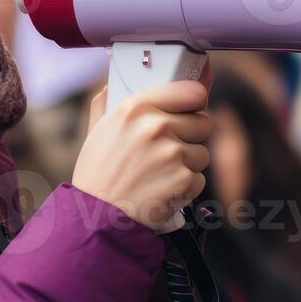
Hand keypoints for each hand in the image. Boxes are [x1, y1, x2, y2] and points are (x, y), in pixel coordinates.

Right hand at [72, 58, 212, 230]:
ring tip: (160, 174)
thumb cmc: (96, 174)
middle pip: (204, 122)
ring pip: (203, 153)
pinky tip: (162, 190)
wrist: (97, 218)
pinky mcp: (183, 179)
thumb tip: (111, 83)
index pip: (192, 91)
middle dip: (192, 136)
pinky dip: (185, 188)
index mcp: (136, 107)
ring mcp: (172, 153)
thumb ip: (107, 103)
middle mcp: (156, 126)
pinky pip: (199, 179)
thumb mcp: (96, 130)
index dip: (194, 102)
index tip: (191, 110)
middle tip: (169, 150)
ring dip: (188, 165)